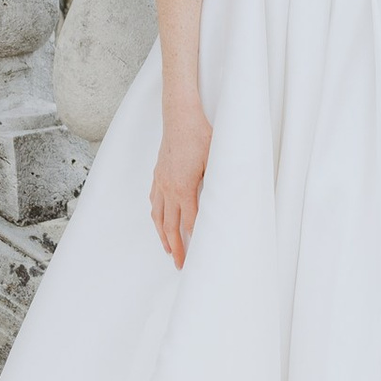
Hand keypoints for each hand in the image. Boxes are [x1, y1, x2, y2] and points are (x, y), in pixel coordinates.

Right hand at [151, 105, 211, 267]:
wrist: (180, 115)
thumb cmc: (200, 135)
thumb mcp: (215, 160)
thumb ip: (218, 184)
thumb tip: (226, 203)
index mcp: (184, 188)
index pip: (189, 223)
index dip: (193, 242)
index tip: (197, 258)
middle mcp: (168, 188)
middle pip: (170, 226)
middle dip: (175, 248)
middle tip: (180, 265)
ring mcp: (160, 181)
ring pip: (158, 215)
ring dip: (162, 235)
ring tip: (167, 249)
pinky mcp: (158, 173)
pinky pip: (154, 200)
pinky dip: (156, 214)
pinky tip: (158, 218)